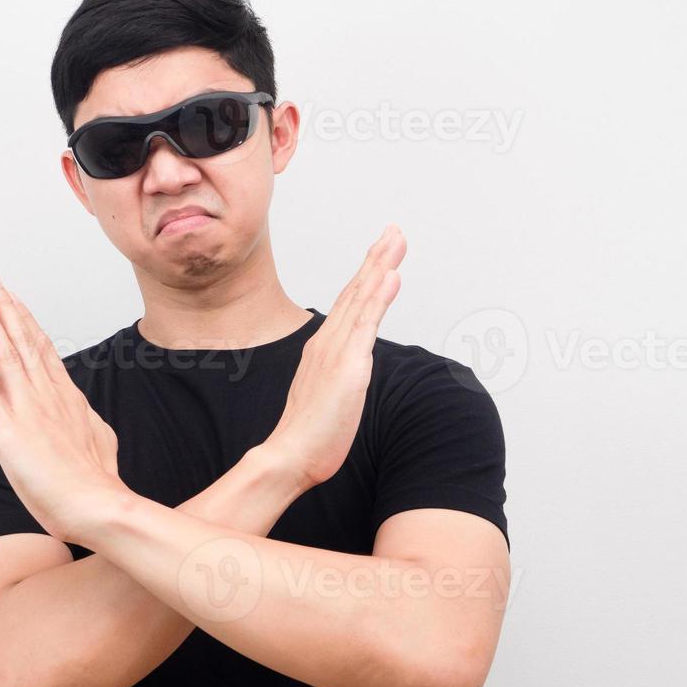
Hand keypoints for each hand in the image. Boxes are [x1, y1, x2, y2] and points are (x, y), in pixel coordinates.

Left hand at [0, 272, 126, 541]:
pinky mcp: (6, 429)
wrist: (97, 504)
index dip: (25, 321)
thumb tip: (84, 416)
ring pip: (5, 353)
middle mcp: (46, 394)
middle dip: (6, 306)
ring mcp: (26, 408)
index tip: (13, 299)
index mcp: (66, 396)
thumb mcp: (99, 440)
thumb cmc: (97, 483)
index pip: (41, 348)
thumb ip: (86, 422)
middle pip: (23, 340)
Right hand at [266, 224, 405, 487]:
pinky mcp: (348, 366)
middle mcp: (328, 342)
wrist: (290, 455)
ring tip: (396, 240)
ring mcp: (337, 351)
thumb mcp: (327, 398)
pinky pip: (366, 324)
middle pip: (356, 291)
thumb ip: (336, 378)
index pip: (350, 304)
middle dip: (376, 258)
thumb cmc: (309, 435)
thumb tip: (347, 372)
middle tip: (394, 230)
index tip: (382, 252)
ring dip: (379, 265)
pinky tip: (390, 275)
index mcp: (324, 349)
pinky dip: (378, 296)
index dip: (367, 275)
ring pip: (361, 299)